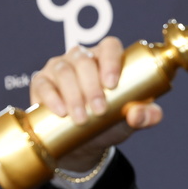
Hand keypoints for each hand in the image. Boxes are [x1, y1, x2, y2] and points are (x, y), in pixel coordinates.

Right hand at [29, 36, 163, 170]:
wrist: (84, 142)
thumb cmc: (110, 122)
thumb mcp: (130, 120)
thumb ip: (146, 117)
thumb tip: (138, 115)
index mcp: (107, 58)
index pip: (110, 46)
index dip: (111, 61)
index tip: (112, 84)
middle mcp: (81, 58)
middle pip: (84, 60)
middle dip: (92, 86)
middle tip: (99, 110)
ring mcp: (59, 67)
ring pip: (64, 71)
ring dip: (74, 95)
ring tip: (82, 118)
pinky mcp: (41, 83)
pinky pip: (43, 85)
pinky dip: (52, 98)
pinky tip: (61, 112)